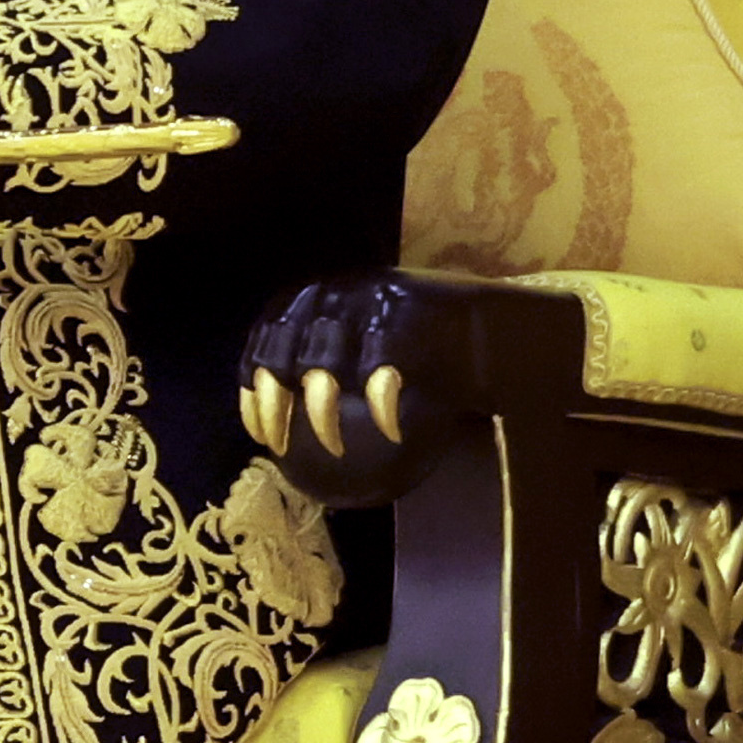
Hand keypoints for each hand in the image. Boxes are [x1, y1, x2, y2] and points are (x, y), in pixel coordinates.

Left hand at [243, 272, 468, 505]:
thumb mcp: (355, 339)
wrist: (487, 322)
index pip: (263, 342)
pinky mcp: (406, 319)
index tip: (260, 433)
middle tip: (283, 446)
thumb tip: (269, 411)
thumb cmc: (414, 340)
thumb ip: (314, 357)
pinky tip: (389, 430)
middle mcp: (335, 292)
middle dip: (276, 406)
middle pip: (282, 355)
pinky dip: (379, 407)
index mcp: (316, 296)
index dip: (254, 392)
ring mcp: (369, 303)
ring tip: (335, 449)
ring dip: (322, 416)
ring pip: (322, 367)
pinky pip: (377, 372)